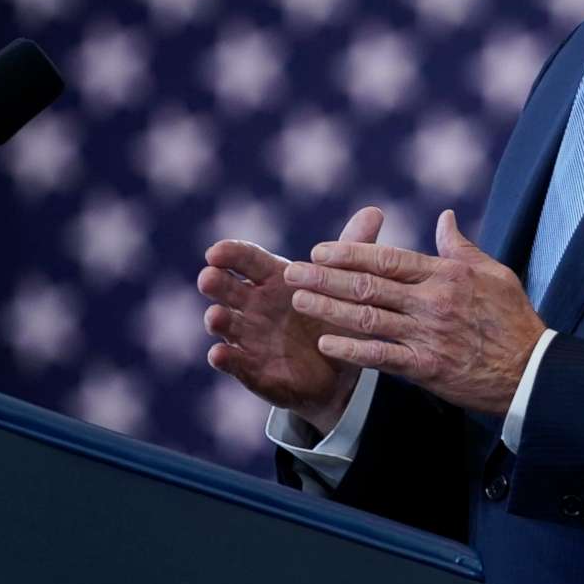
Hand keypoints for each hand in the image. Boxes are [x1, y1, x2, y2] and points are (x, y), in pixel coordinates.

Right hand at [200, 205, 383, 433]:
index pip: (246, 260)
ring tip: (217, 316)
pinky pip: (235, 363)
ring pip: (225, 324)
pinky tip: (220, 355)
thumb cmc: (335, 317)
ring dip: (217, 319)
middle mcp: (253, 306)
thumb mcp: (347, 284)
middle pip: (226, 288)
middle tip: (209, 277)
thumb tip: (374, 211)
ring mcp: (248, 337)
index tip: (216, 251)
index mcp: (273, 279)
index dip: (230, 254)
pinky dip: (225, 359)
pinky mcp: (251, 369)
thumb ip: (354, 249)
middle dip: (215, 282)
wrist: (339, 373)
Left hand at [283, 209, 545, 417]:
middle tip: (293, 272)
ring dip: (329, 308)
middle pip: (368, 285)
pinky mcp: (426, 366)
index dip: (350, 253)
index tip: (320, 251)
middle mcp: (432, 301)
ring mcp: (427, 334)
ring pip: (368, 317)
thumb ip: (462, 247)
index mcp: (446, 275)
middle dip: (326, 278)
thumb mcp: (495, 274)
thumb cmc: (514, 320)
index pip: (388, 259)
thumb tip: (444, 217)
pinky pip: (381, 355)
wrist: (531, 371)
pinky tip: (326, 343)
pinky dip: (352, 349)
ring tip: (299, 301)